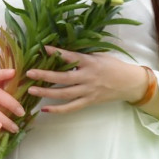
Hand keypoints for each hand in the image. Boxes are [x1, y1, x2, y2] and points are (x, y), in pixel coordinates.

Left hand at [25, 45, 148, 113]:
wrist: (129, 83)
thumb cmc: (113, 66)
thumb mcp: (99, 56)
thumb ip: (82, 56)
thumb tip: (61, 52)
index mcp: (90, 62)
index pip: (71, 57)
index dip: (57, 53)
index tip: (42, 49)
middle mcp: (88, 77)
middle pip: (63, 78)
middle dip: (45, 75)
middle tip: (29, 73)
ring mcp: (88, 91)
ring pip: (64, 94)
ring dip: (46, 92)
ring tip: (31, 90)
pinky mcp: (89, 101)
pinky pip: (71, 107)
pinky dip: (58, 109)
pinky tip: (45, 109)